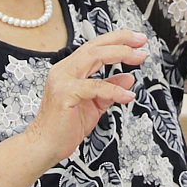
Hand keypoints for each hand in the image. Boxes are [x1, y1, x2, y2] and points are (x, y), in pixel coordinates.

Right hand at [26, 30, 148, 162]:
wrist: (45, 146)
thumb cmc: (64, 127)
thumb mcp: (95, 104)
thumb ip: (110, 88)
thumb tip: (129, 77)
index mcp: (69, 70)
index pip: (94, 47)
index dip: (117, 40)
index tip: (136, 40)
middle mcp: (64, 71)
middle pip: (94, 46)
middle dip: (121, 40)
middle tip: (141, 42)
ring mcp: (62, 81)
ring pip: (93, 57)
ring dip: (119, 54)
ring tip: (138, 58)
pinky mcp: (65, 95)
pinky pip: (94, 87)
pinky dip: (114, 90)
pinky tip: (128, 96)